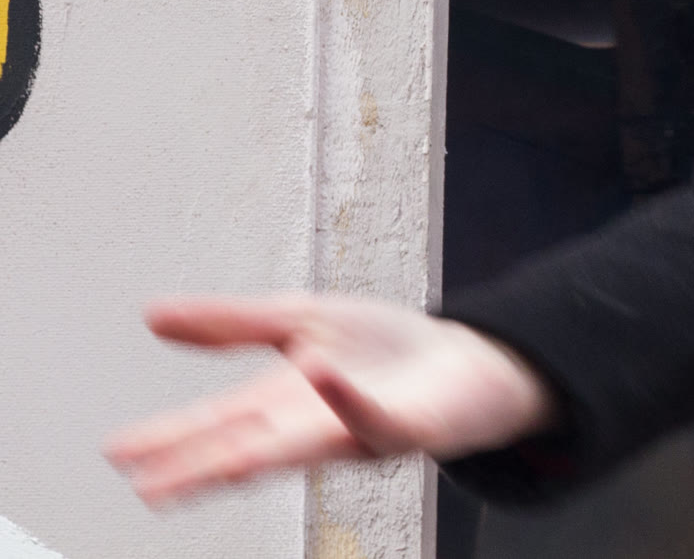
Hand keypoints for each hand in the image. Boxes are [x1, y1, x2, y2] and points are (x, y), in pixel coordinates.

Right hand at [104, 294, 558, 506]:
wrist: (468, 360)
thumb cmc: (385, 349)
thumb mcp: (300, 319)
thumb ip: (231, 323)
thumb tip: (152, 314)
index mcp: (281, 403)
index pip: (215, 423)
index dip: (169, 436)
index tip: (120, 451)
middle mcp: (311, 427)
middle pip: (248, 450)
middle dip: (201, 468)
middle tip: (149, 486)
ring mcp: (357, 431)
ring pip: (305, 450)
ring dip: (263, 456)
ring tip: (220, 464)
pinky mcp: (407, 427)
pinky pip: (377, 417)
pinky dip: (349, 399)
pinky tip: (322, 378)